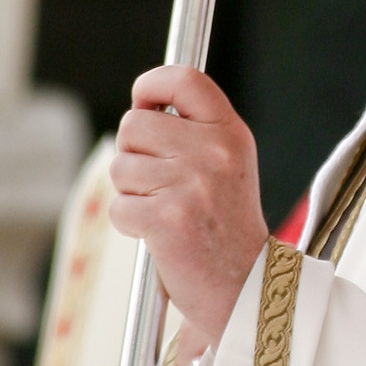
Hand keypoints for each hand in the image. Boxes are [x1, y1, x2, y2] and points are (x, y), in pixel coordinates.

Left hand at [111, 66, 268, 357]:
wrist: (246, 286)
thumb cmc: (226, 222)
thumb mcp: (228, 161)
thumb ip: (193, 129)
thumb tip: (140, 105)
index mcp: (230, 131)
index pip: (185, 79)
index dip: (152, 84)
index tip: (143, 101)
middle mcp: (214, 151)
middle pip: (134, 124)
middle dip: (132, 152)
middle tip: (156, 179)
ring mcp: (192, 184)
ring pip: (121, 168)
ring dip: (131, 192)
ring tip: (162, 208)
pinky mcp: (168, 220)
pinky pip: (120, 207)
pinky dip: (130, 223)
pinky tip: (158, 234)